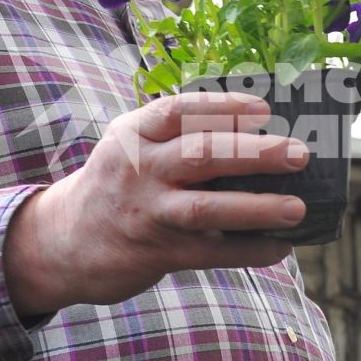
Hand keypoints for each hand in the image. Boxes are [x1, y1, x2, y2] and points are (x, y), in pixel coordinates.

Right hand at [6, 92, 308, 311]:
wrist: (61, 242)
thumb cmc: (117, 186)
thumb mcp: (132, 147)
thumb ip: (178, 136)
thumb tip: (257, 131)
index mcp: (134, 134)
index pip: (181, 110)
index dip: (225, 107)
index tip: (265, 109)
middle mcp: (138, 169)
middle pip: (201, 155)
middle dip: (255, 153)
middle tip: (299, 153)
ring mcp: (146, 213)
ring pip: (206, 209)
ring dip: (257, 208)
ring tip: (297, 207)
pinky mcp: (155, 252)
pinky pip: (209, 252)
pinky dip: (248, 250)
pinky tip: (279, 247)